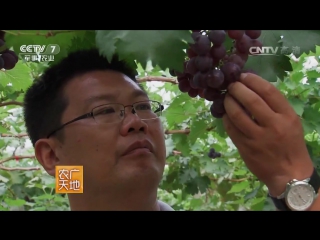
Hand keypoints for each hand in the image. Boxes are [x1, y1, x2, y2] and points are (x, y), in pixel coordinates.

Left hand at [222, 73, 313, 195]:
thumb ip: (274, 106)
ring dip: (228, 102)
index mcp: (287, 116)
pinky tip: (225, 113)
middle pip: (251, 100)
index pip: (268, 91)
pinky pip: (231, 128)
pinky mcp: (245, 148)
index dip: (253, 80)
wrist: (289, 173)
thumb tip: (251, 88)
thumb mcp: (290, 122)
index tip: (243, 75)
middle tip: (231, 85)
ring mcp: (257, 138)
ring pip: (237, 114)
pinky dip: (226, 118)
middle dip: (237, 89)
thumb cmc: (290, 144)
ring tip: (226, 97)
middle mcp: (273, 125)